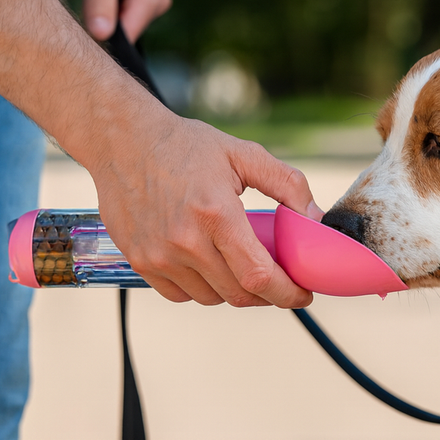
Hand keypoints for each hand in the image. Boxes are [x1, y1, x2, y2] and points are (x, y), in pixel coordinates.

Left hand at [76, 0, 170, 42]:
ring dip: (100, 13)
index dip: (100, 36)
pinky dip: (103, 7)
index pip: (126, 39)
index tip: (78, 26)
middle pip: (123, 35)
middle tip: (80, 1)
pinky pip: (120, 15)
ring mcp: (151, 2)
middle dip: (99, 24)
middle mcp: (158, 4)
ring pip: (119, 25)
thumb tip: (100, 36)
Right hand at [89, 113, 322, 307]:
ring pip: (211, 298)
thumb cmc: (186, 145)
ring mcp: (159, 255)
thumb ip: (287, 183)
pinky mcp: (140, 262)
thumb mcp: (243, 154)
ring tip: (241, 266)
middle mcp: (185, 241)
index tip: (303, 294)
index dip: (288, 293)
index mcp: (216, 213)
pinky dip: (201, 288)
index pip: (259, 275)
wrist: (124, 141)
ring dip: (233, 290)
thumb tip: (316, 218)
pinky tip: (208, 265)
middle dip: (268, 295)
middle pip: (239, 294)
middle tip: (279, 281)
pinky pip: (181, 295)